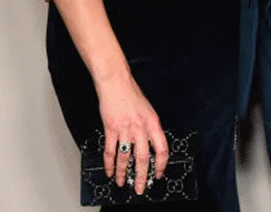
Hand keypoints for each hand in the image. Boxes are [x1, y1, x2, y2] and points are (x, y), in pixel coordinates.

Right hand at [96, 75, 168, 193]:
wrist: (116, 82)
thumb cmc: (131, 94)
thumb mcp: (148, 110)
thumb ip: (149, 128)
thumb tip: (150, 146)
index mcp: (153, 123)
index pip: (162, 149)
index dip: (161, 164)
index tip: (158, 173)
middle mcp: (141, 128)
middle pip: (143, 158)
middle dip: (141, 176)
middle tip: (139, 187)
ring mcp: (125, 129)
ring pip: (125, 158)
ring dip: (123, 173)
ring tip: (122, 182)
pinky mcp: (111, 129)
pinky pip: (110, 151)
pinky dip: (109, 163)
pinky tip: (109, 170)